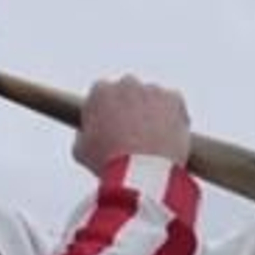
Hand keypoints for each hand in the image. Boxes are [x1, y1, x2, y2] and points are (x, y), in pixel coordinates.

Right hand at [75, 75, 190, 171]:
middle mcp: (126, 83)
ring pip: (153, 99)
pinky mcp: (174, 99)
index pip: (103, 95)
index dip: (107, 113)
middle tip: (135, 135)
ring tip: (153, 142)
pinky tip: (169, 138)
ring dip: (153, 114)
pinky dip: (174, 118)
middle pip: (129, 93)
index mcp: (100, 92)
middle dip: (131, 108)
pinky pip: (174, 106)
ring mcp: (152, 90)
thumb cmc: (107, 163)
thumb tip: (87, 132)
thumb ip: (83, 134)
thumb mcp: (80, 151)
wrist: (141, 171)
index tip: (112, 129)